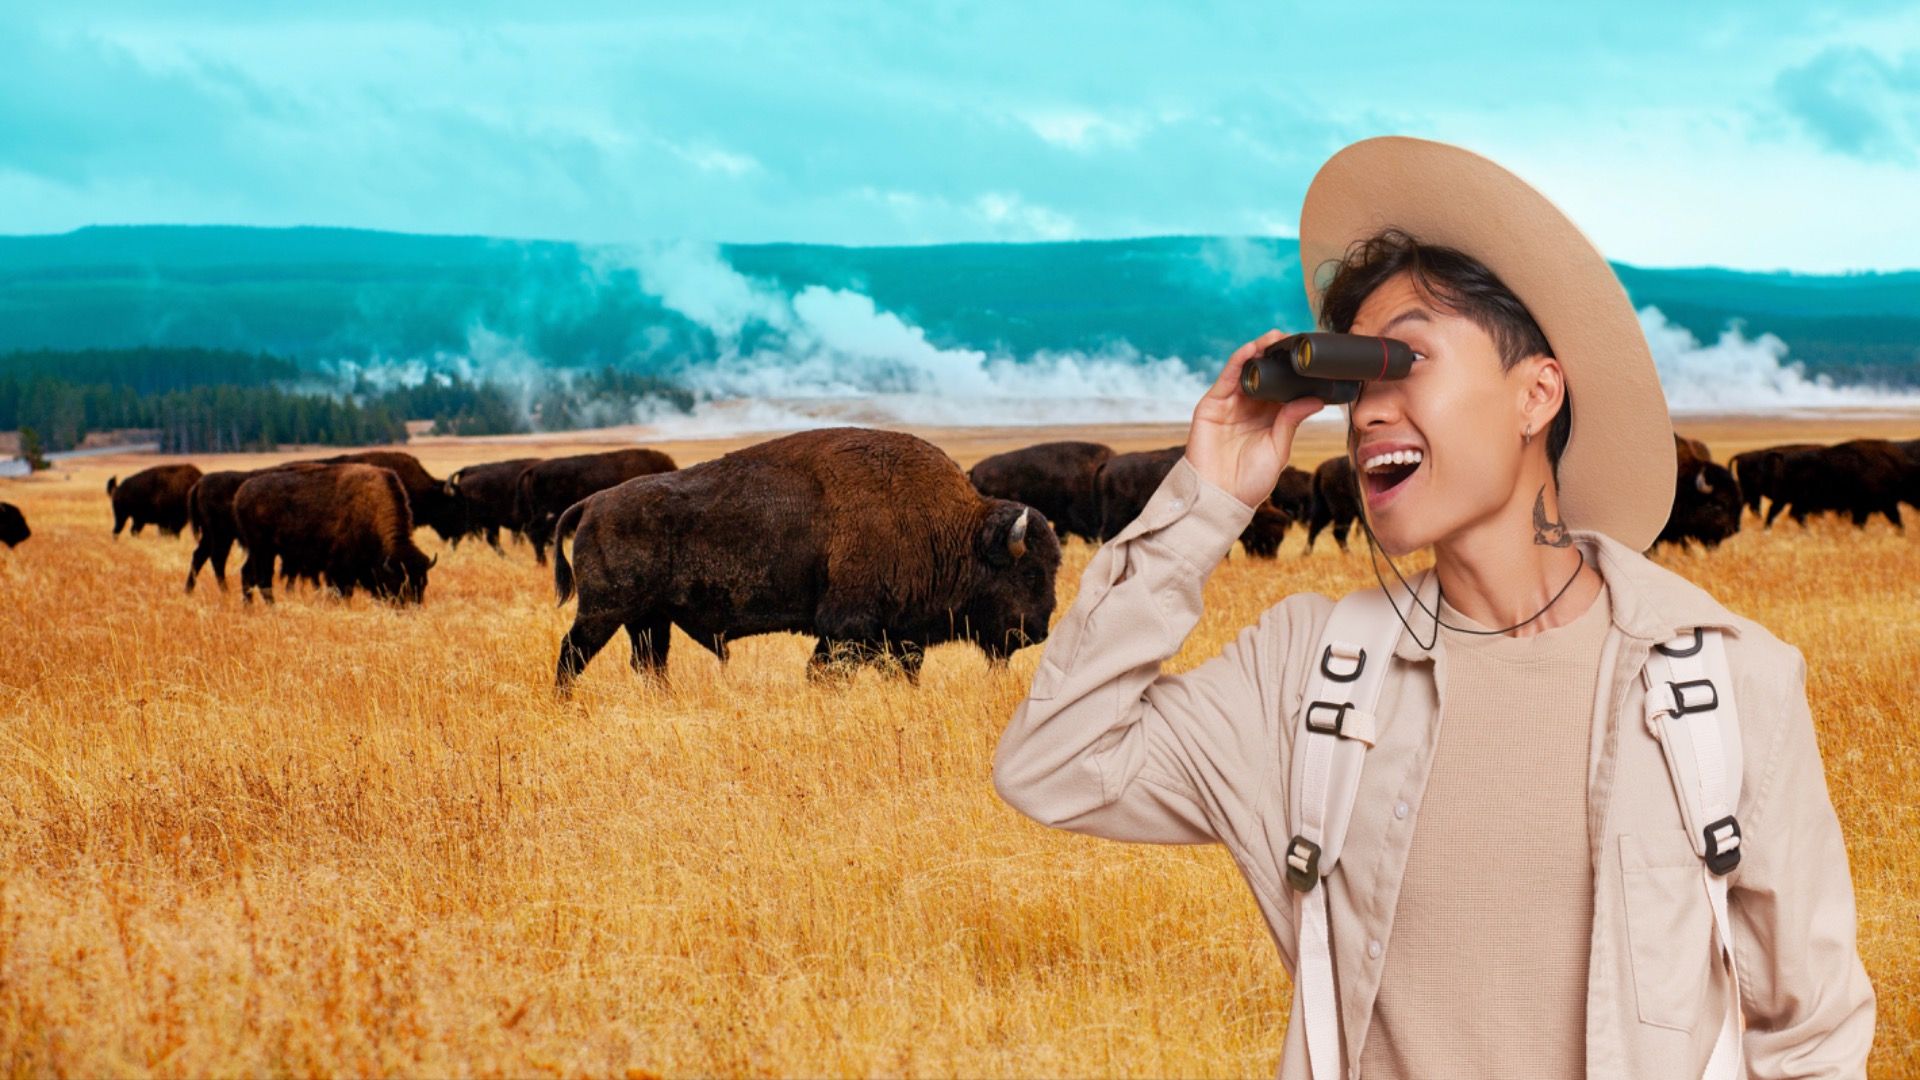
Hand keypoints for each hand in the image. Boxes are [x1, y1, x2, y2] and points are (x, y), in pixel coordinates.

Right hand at [1185, 330, 1325, 508]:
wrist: (1221, 497)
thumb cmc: (1250, 481)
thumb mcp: (1279, 449)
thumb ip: (1291, 421)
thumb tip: (1315, 398)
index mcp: (1269, 418)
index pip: (1282, 386)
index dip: (1294, 370)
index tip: (1310, 355)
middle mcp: (1249, 407)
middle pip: (1265, 374)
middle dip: (1278, 355)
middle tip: (1295, 339)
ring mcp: (1230, 405)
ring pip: (1245, 371)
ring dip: (1259, 351)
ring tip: (1275, 337)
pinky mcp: (1211, 406)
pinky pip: (1226, 378)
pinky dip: (1238, 361)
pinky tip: (1251, 350)